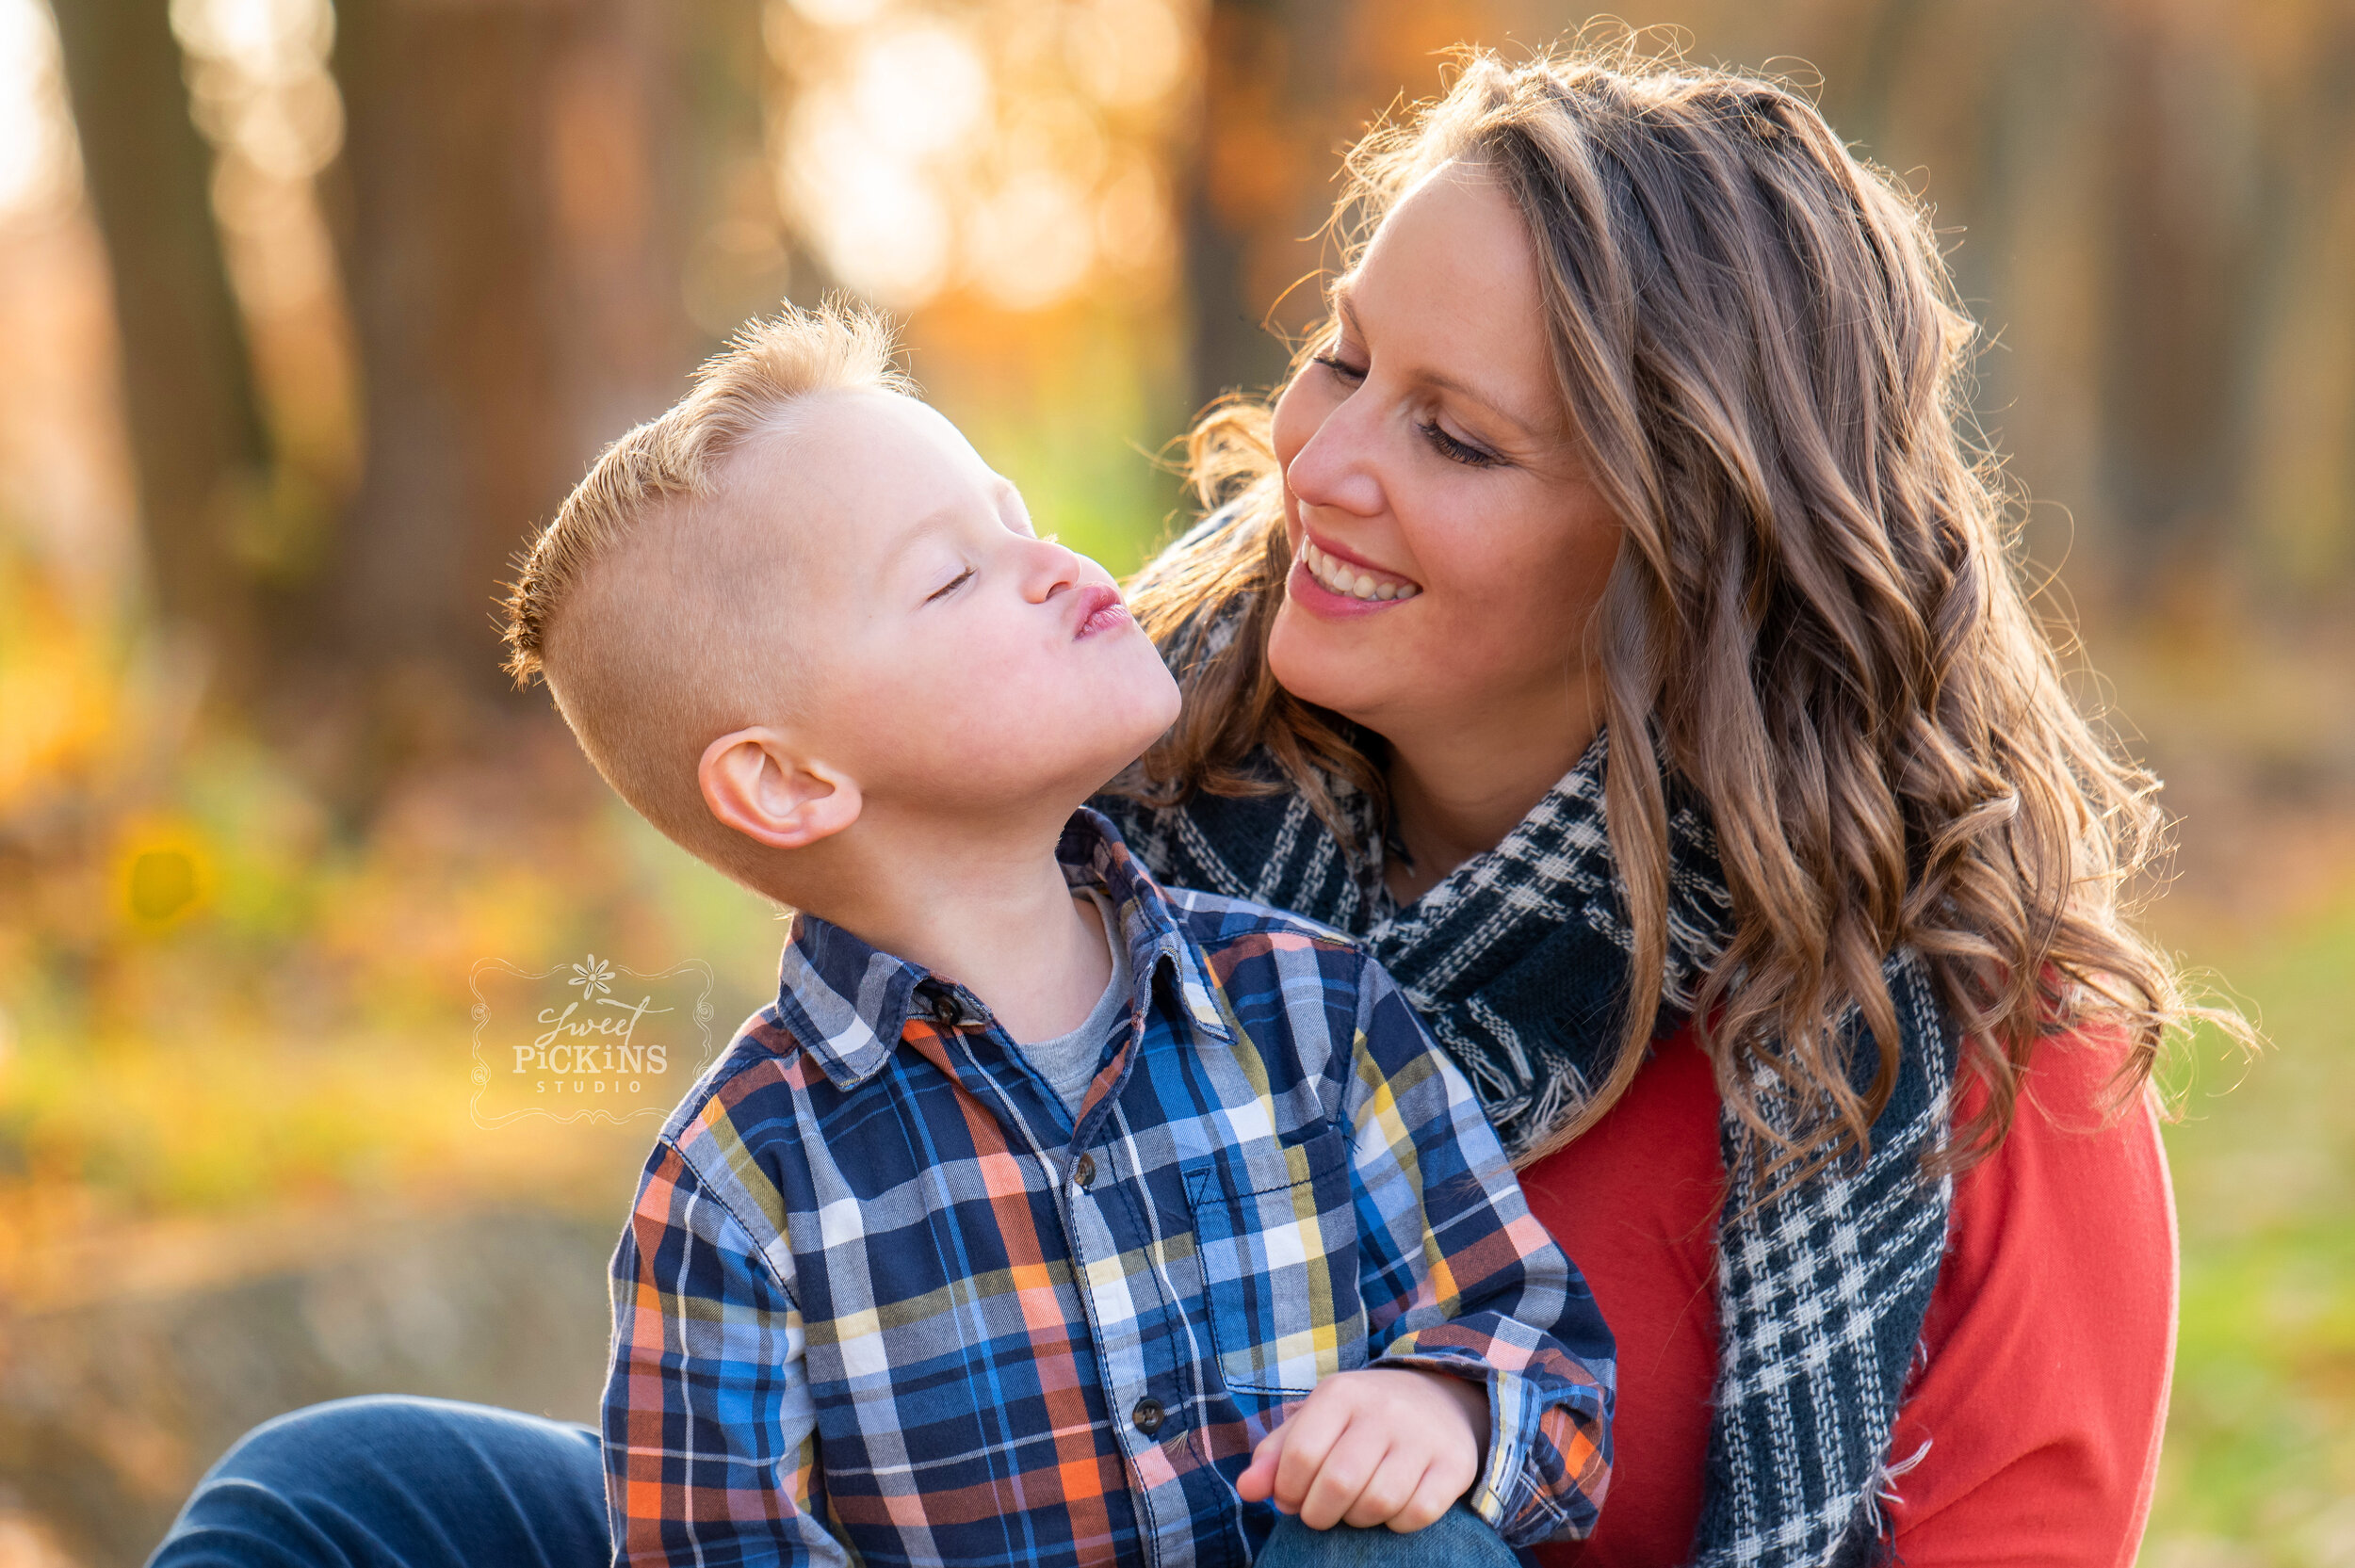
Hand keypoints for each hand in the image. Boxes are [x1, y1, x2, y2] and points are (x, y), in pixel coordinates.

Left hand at [1235, 1367, 1488, 1532]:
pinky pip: (1418, 1513)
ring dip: (1357, 1520)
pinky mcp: (1454, 1464)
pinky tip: (1391, 1510)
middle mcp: (1385, 1409)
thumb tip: (1247, 1490)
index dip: (1287, 1490)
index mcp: (1342, 1393)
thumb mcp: (1315, 1420)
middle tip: (1319, 1513)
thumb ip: (1276, 1454)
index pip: (1301, 1454)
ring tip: (1353, 1509)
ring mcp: (1423, 1437)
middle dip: (1319, 1513)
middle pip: (1339, 1482)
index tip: (1291, 1498)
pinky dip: (1398, 1523)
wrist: (1439, 1396)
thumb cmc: (1361, 1418)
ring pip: (1378, 1502)